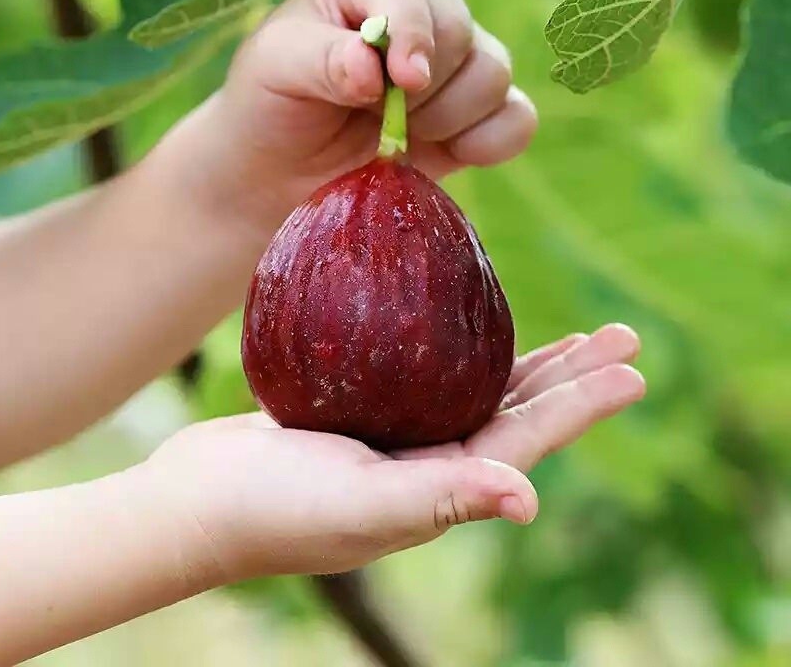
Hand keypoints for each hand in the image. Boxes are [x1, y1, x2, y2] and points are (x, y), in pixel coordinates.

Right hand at [142, 324, 643, 586]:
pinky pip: (426, 368)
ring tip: (576, 333)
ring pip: (480, 387)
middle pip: (519, 408)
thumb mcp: (359, 506)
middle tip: (622, 335)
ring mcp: (399, 434)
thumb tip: (529, 498)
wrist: (197, 500)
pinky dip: (457, 343)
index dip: (583, 405)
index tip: (632, 368)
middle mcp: (430, 462)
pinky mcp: (364, 408)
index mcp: (441, 487)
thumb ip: (440, 499)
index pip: (529, 438)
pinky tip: (469, 317)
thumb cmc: (271, 511)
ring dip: (531, 360)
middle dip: (573, 375)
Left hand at [167, 0, 537, 233]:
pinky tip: (449, 153)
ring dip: (447, 118)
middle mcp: (423, 9)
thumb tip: (372, 69)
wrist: (287, 169)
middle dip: (418, 90)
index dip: (410, 30)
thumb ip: (319, 60)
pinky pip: (517, 119)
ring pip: (493, 75)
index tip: (401, 81)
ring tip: (398, 138)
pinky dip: (491, 142)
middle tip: (375, 119)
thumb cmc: (274, 104)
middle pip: (460, 33)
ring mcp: (456, 62)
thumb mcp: (274, 71)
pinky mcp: (477, 115)